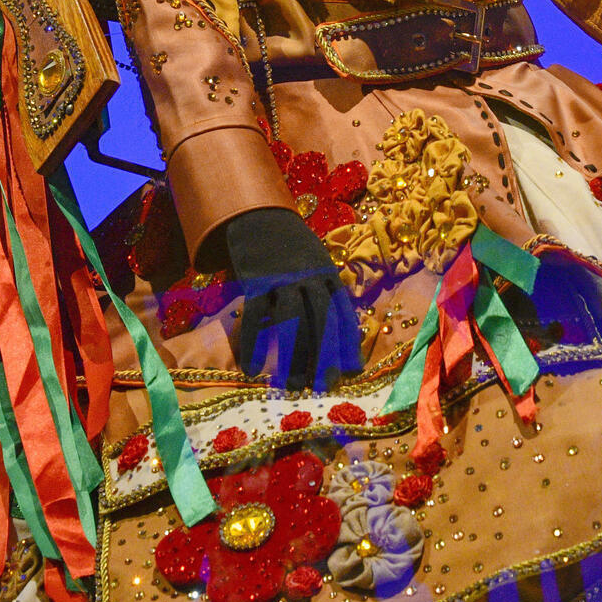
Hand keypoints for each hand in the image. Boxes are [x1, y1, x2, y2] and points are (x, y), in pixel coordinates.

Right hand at [220, 207, 363, 391]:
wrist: (259, 215)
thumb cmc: (291, 250)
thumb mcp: (316, 265)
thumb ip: (324, 294)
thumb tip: (338, 339)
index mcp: (328, 274)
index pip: (343, 313)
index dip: (348, 343)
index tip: (352, 371)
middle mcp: (309, 276)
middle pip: (322, 320)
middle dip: (324, 355)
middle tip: (323, 385)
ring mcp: (282, 278)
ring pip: (292, 321)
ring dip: (294, 356)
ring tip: (292, 384)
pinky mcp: (255, 280)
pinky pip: (254, 317)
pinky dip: (252, 344)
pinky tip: (250, 368)